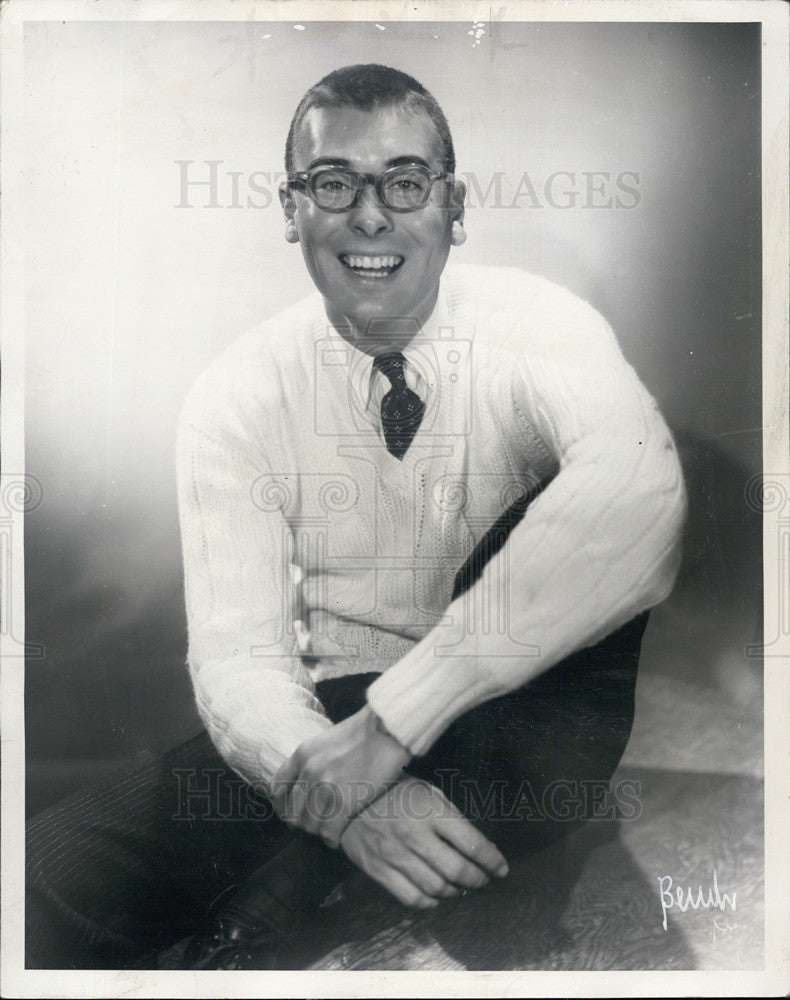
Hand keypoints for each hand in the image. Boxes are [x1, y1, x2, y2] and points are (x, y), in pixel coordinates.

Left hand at [271, 705, 410, 847]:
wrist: (387, 729)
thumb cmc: (365, 731)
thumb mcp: (328, 739)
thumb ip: (316, 758)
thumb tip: (313, 778)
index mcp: (302, 754)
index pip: (278, 788)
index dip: (282, 806)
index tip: (290, 813)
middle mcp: (309, 772)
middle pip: (294, 812)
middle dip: (302, 823)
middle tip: (314, 826)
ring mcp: (326, 788)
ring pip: (310, 825)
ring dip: (318, 832)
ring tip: (327, 832)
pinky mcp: (344, 803)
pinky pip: (329, 832)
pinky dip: (331, 840)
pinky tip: (336, 839)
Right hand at [339, 777, 508, 908]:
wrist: (344, 796)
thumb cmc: (392, 789)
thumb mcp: (425, 789)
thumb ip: (449, 813)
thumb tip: (474, 842)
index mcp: (430, 811)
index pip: (472, 843)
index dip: (492, 860)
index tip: (501, 868)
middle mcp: (415, 836)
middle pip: (457, 870)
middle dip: (479, 879)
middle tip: (485, 880)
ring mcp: (395, 855)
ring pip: (437, 888)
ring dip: (457, 892)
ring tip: (463, 887)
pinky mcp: (379, 870)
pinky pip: (411, 898)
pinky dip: (431, 902)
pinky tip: (438, 896)